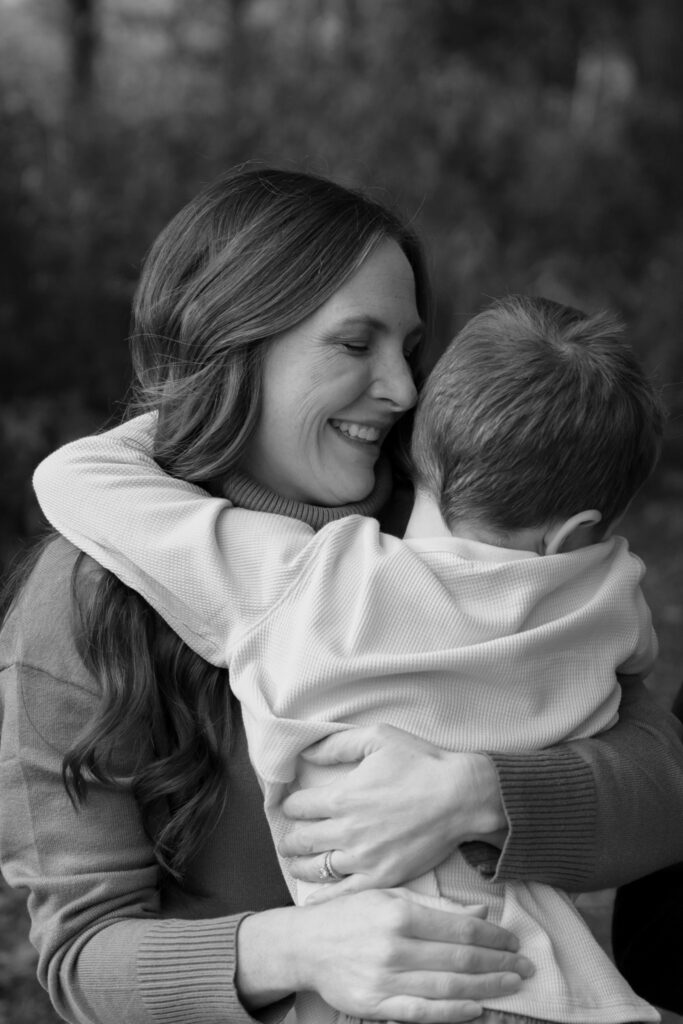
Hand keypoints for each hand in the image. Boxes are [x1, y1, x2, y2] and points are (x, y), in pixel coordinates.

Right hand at [237, 888, 533, 1021]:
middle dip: (498, 963)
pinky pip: (423, 1013)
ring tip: (512, 985)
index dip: (492, 935)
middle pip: (460, 958)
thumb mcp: (389, 896)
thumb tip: (478, 909)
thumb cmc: (350, 915)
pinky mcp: (375, 1006)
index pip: (459, 927)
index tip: (513, 939)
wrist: (305, 944)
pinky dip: (454, 1013)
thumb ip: (433, 905)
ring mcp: (385, 979)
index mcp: (399, 913)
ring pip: (448, 987)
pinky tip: (478, 1009)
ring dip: (487, 987)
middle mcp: (394, 947)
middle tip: (526, 965)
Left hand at [279, 725, 507, 897]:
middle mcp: (347, 830)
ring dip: (300, 866)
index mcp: (343, 796)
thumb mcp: (378, 737)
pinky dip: (325, 899)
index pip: (298, 807)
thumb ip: (337, 744)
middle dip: (290, 839)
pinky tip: (314, 900)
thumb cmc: (422, 763)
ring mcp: (365, 858)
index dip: (291, 805)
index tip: (292, 807)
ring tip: (296, 864)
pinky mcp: (383, 877)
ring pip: (317, 868)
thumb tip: (305, 752)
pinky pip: (344, 895)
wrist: (461, 797)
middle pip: (302, 840)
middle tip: (287, 840)